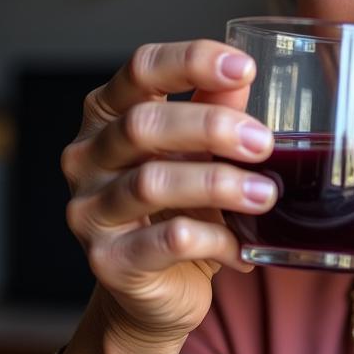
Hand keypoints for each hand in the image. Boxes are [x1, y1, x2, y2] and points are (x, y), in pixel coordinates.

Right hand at [61, 40, 275, 346]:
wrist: (157, 292)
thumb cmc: (180, 209)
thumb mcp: (200, 153)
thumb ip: (215, 110)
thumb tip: (241, 74)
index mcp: (110, 115)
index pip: (140, 69)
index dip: (191, 61)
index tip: (245, 67)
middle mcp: (88, 157)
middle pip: (142, 125)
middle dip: (211, 128)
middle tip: (264, 143)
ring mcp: (90, 210)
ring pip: (152, 184)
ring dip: (218, 185)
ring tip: (265, 194)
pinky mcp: (108, 261)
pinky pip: (165, 241)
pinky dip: (214, 239)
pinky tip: (243, 247)